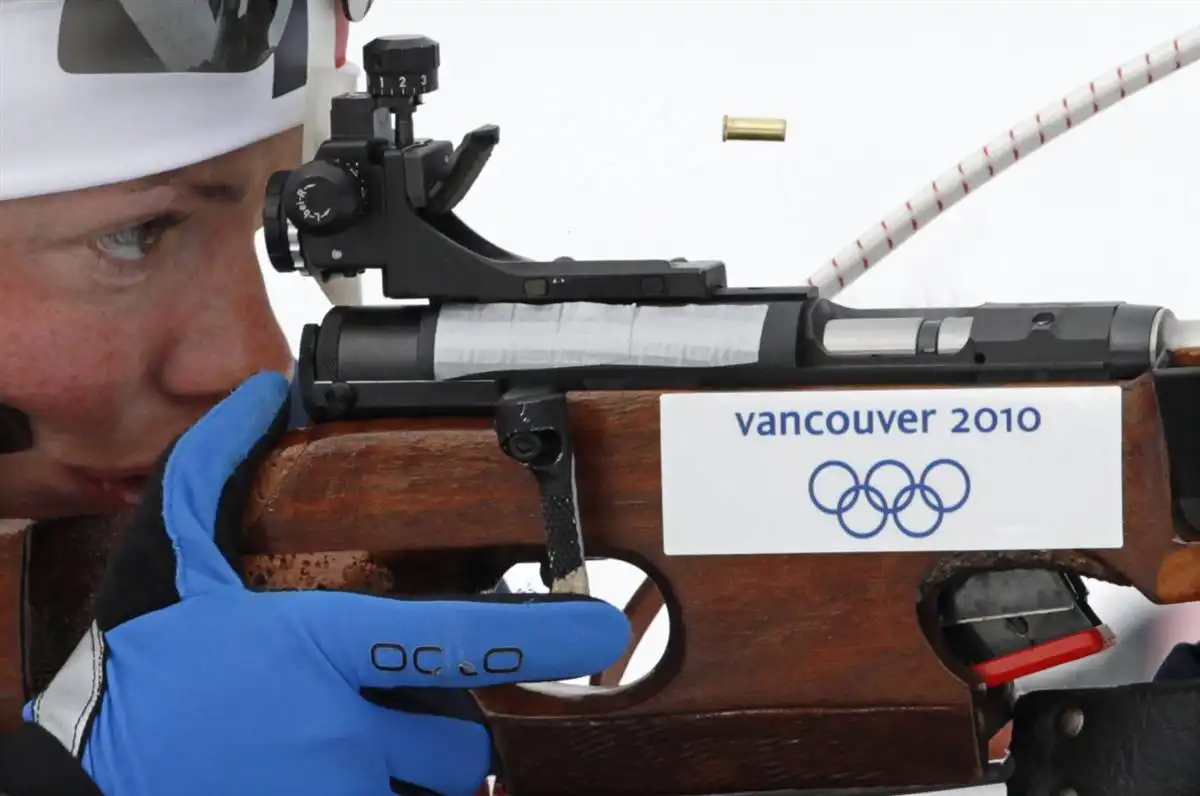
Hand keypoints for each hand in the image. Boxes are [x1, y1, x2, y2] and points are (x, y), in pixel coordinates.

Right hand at [25, 372, 629, 795]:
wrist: (88, 775)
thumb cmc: (141, 675)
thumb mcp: (173, 562)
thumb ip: (216, 472)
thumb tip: (258, 394)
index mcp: (317, 651)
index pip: (453, 640)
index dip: (540, 635)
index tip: (597, 629)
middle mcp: (338, 732)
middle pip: (458, 735)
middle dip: (435, 724)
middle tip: (381, 710)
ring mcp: (335, 795)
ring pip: (433, 787)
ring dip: (408, 769)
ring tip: (346, 749)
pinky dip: (381, 795)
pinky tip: (329, 776)